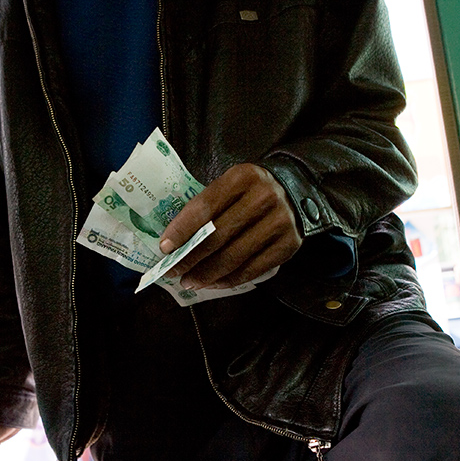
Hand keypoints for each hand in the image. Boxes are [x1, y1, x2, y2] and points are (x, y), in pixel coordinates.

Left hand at [159, 163, 301, 289]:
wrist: (295, 190)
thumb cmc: (250, 191)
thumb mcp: (230, 186)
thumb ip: (207, 206)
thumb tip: (174, 242)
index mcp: (242, 177)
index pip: (205, 207)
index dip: (182, 230)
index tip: (164, 248)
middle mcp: (263, 198)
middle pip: (218, 236)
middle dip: (190, 257)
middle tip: (172, 271)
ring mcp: (279, 222)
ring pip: (234, 257)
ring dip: (206, 274)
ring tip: (189, 281)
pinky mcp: (288, 244)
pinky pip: (252, 269)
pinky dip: (228, 280)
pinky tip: (213, 283)